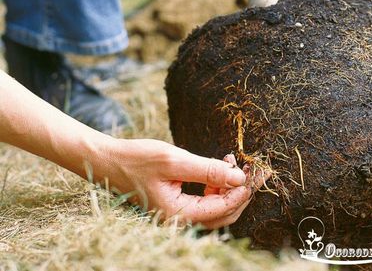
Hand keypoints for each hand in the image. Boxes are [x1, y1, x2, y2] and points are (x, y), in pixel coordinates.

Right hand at [106, 139, 269, 228]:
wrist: (108, 161)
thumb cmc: (136, 159)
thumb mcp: (175, 160)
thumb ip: (208, 170)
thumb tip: (239, 178)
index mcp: (178, 213)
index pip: (222, 208)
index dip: (242, 190)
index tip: (255, 172)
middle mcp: (178, 220)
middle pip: (222, 215)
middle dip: (239, 193)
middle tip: (250, 171)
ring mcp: (176, 215)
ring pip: (214, 210)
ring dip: (228, 190)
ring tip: (231, 164)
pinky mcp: (175, 205)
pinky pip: (203, 204)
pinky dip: (215, 189)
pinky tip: (216, 171)